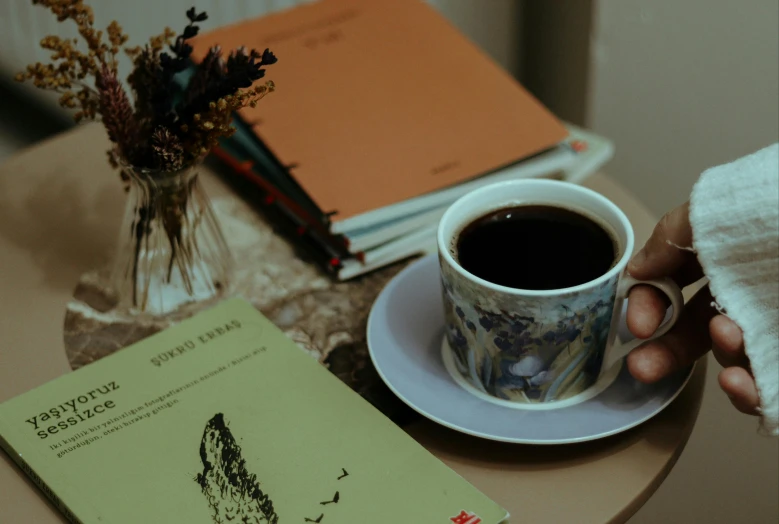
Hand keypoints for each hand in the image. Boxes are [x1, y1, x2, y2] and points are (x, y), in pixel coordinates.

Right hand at [625, 202, 759, 414]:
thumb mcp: (726, 208)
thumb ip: (675, 235)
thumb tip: (637, 269)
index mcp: (729, 260)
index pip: (675, 290)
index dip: (650, 308)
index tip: (638, 324)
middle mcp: (752, 296)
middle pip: (696, 332)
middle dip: (665, 353)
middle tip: (643, 368)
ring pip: (735, 361)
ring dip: (720, 362)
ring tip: (727, 346)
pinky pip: (771, 389)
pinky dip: (751, 394)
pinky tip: (743, 384)